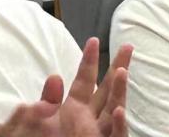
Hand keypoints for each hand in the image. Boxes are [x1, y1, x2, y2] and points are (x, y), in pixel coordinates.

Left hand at [0, 38, 129, 136]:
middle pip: (107, 90)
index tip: (94, 40)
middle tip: (128, 46)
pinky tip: (117, 110)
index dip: (89, 61)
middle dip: (118, 68)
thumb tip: (55, 76)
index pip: (85, 81)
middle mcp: (89, 122)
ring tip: (122, 71)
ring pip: (114, 113)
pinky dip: (118, 125)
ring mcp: (98, 136)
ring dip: (119, 93)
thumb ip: (48, 101)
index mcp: (75, 112)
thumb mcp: (40, 123)